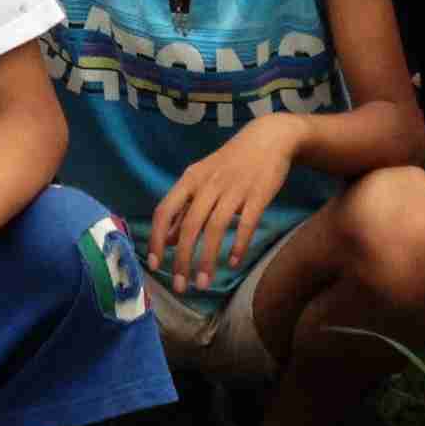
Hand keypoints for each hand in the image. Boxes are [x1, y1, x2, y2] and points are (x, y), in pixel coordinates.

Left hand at [149, 117, 298, 293]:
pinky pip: (246, 224)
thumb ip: (185, 208)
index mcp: (191, 179)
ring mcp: (234, 189)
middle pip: (190, 226)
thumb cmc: (231, 162)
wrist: (269, 138)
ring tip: (204, 283)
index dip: (157, 239)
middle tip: (181, 287)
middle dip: (183, 260)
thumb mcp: (202, 179)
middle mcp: (209, 184)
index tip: (155, 265)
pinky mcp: (258, 194)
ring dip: (208, 259)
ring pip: (215, 228)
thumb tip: (168, 240)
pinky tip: (233, 262)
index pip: (165, 211)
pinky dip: (238, 244)